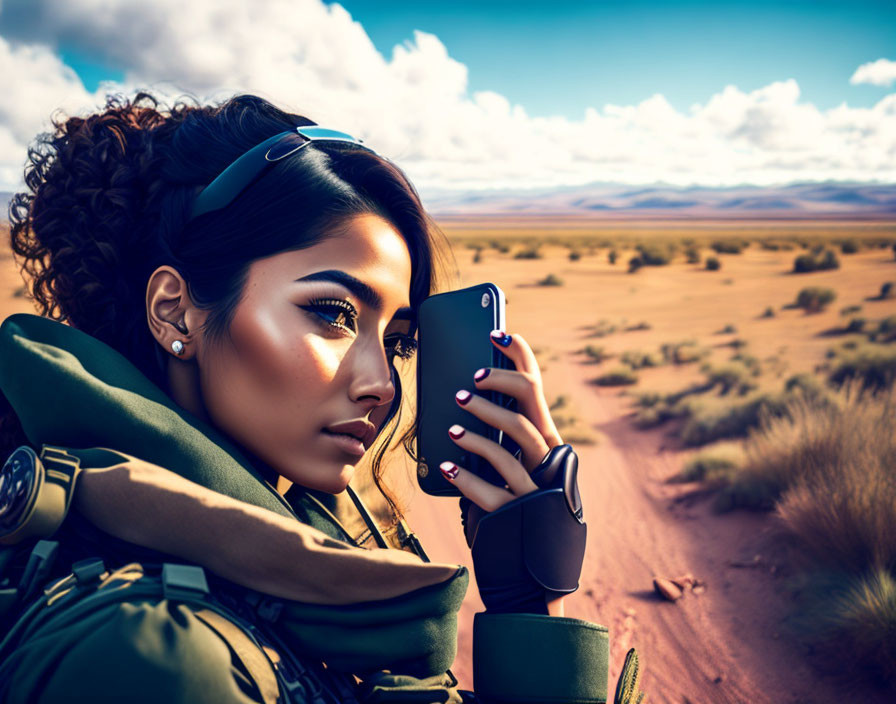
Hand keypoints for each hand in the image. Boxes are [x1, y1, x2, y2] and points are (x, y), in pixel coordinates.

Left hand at [438, 330, 585, 614]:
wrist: (533, 579)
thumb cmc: (519, 515)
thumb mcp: (520, 473)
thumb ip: (504, 442)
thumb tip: (467, 400)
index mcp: (552, 447)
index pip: (538, 390)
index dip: (519, 356)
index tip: (496, 332)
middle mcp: (550, 465)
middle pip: (528, 411)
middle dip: (499, 387)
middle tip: (470, 381)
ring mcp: (535, 491)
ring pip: (510, 446)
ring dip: (478, 429)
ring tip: (452, 423)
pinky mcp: (516, 518)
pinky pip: (488, 491)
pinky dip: (464, 475)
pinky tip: (445, 464)